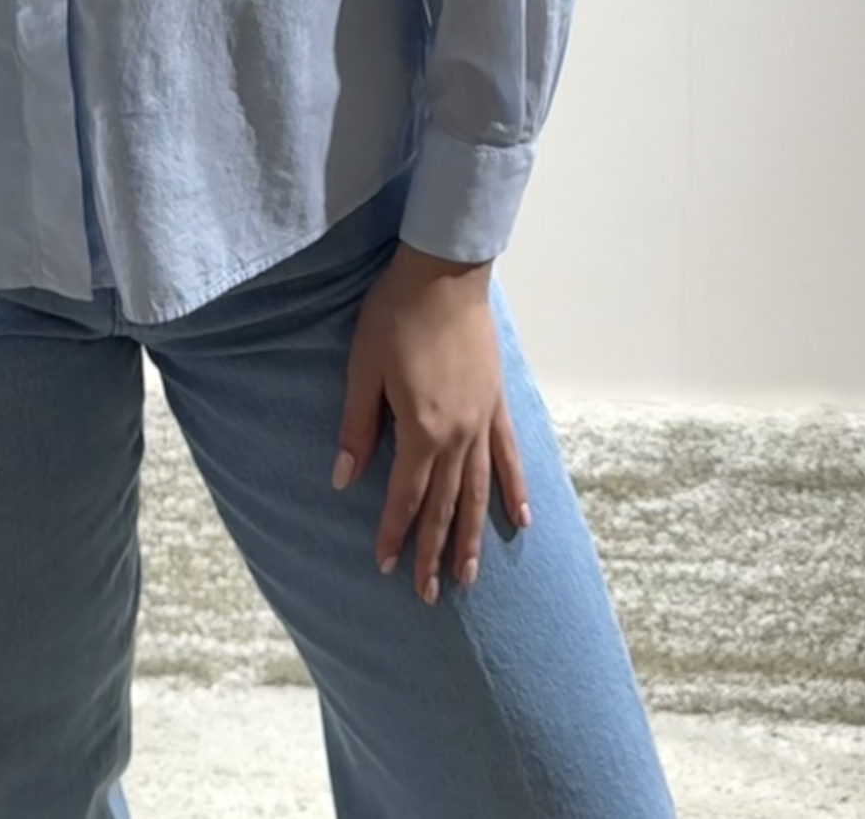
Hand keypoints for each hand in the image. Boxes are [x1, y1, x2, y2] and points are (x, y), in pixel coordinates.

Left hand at [331, 241, 531, 604]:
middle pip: (444, 505)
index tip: (383, 568)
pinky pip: (507, 455)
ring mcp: (483, 420)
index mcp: (422, 429)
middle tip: (428, 595)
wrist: (444, 270)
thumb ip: (357, 427)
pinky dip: (514, 489)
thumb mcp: (363, 367)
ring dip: (473, 537)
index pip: (404, 496)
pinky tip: (522, 520)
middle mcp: (458, 435)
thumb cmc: (395, 313)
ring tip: (469, 577)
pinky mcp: (497, 401)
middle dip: (433, 552)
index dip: (392, 533)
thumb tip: (342, 479)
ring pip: (478, 491)